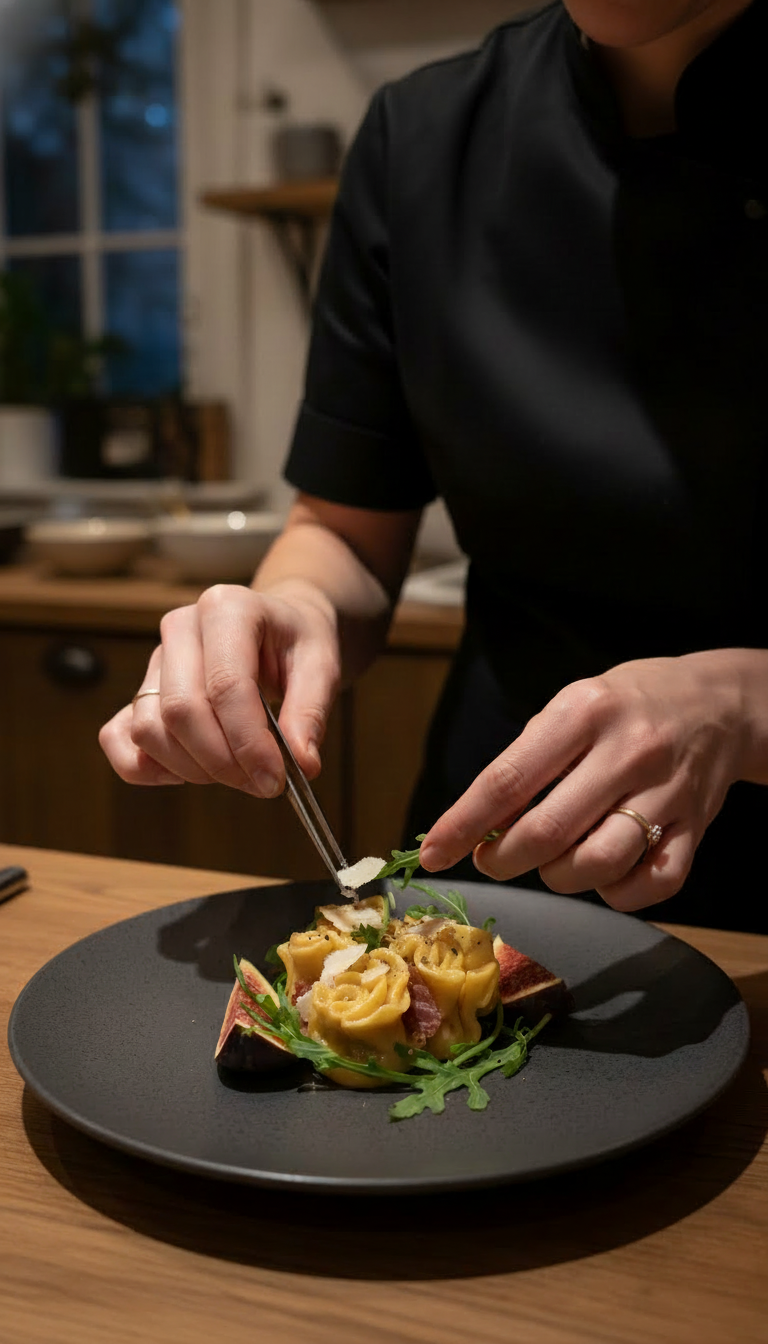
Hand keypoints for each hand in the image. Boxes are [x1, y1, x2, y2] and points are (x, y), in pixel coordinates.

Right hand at [99, 581, 339, 796]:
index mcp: (226, 608)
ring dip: (192, 769)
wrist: (277, 628)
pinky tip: (190, 772)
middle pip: (180, 711)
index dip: (248, 743)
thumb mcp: (323, 665)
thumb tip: (301, 762)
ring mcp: (154, 659)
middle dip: (221, 762)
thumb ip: (311, 712)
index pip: (225, 686)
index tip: (275, 780)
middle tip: (261, 783)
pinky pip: (119, 738)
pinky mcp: (141, 691)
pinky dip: (149, 768)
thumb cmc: (297, 643)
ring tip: (237, 771)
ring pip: (149, 730)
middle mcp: (181, 627)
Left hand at [419, 651, 764, 911]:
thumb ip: (525, 761)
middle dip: (503, 859)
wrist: (720, 703)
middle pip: (547, 833)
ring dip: (556, 877)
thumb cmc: (626, 706)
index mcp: (584, 712)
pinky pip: (649, 886)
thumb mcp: (570, 707)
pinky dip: (615, 893)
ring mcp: (667, 793)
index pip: (508, 780)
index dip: (462, 824)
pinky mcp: (697, 828)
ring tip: (551, 861)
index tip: (434, 852)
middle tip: (492, 859)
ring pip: (595, 865)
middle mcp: (628, 751)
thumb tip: (474, 825)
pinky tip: (603, 872)